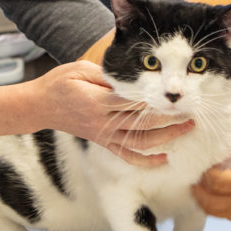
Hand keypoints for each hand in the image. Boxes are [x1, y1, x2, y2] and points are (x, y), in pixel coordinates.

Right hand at [33, 61, 193, 165]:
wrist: (40, 106)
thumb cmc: (59, 83)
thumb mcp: (80, 69)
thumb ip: (106, 74)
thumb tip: (131, 77)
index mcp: (97, 101)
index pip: (131, 102)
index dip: (153, 101)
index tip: (174, 96)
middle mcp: (103, 122)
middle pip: (141, 123)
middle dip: (168, 118)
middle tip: (190, 112)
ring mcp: (104, 135)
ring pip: (139, 142)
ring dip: (165, 137)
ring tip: (186, 129)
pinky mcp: (103, 142)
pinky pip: (127, 155)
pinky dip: (146, 160)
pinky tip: (164, 159)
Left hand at [192, 131, 230, 230]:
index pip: (218, 180)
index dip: (207, 171)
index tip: (208, 161)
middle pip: (209, 199)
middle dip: (198, 187)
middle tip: (196, 174)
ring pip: (213, 211)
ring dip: (203, 199)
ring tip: (201, 185)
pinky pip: (224, 216)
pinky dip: (214, 207)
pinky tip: (216, 195)